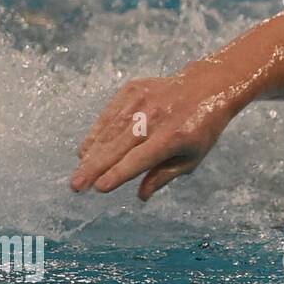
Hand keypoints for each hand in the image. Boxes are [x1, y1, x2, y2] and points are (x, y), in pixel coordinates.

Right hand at [70, 69, 240, 199]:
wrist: (208, 86)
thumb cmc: (201, 127)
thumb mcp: (192, 156)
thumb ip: (164, 175)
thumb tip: (141, 196)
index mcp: (172, 137)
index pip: (138, 160)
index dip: (118, 174)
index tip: (99, 188)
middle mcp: (154, 117)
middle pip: (117, 147)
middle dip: (94, 168)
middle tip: (75, 185)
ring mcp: (142, 101)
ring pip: (109, 131)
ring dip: (92, 153)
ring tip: (79, 172)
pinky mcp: (133, 89)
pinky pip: (109, 115)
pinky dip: (97, 133)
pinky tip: (86, 150)